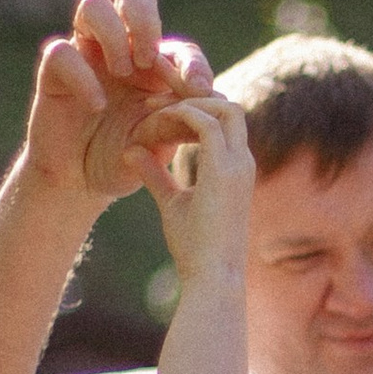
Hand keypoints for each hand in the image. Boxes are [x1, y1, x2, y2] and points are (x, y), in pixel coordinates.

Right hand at [21, 0, 214, 202]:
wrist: (79, 183)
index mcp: (154, 67)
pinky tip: (97, 103)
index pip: (179, 47)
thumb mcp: (157, 145)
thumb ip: (182, 123)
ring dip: (113, 34)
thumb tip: (217, 100)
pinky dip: (83, 74)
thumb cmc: (123, 159)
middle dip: (145, 18)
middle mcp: (120, 49)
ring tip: (122, 71)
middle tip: (148, 59)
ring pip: (93, 5)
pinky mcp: (54, 71)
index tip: (199, 88)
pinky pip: (62, 51)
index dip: (192, 63)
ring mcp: (86, 54)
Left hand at [138, 91, 257, 283]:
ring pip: (221, 107)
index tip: (157, 112)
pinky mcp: (223, 170)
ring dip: (186, 102)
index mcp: (235, 169)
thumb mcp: (171, 204)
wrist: (212, 276)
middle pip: (227, 106)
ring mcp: (237, 164)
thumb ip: (156, 175)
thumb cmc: (196, 249)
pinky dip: (179, 114)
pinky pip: (204, 122)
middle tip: (155, 100)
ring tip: (152, 108)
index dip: (194, 110)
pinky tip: (153, 121)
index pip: (223, 120)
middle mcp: (242, 161)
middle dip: (193, 96)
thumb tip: (130, 150)